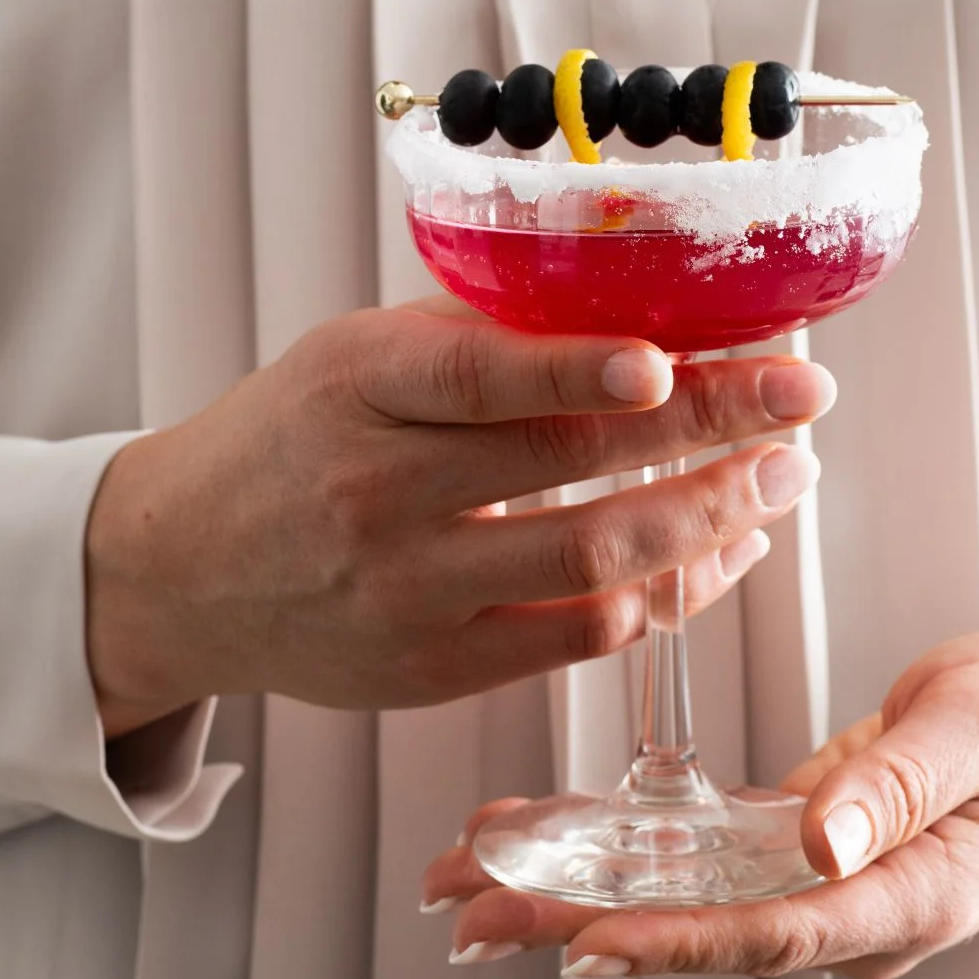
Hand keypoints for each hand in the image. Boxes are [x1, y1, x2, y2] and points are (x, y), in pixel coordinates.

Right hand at [85, 298, 834, 735]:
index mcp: (355, 386)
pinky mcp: (437, 669)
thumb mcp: (356, 357)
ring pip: (592, 564)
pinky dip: (673, 591)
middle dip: (707, 429)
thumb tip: (645, 309)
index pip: (479, 379)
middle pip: (565, 467)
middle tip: (801, 399)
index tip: (675, 359)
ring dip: (711, 518)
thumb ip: (481, 339)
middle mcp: (376, 493)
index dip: (581, 370)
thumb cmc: (293, 439)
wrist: (177, 570)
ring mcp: (408, 592)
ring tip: (783, 477)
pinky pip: (585, 635)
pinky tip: (726, 548)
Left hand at [423, 625, 978, 978]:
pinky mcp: (802, 845)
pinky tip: (542, 831)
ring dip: (576, 885)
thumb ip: (909, 781)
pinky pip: (699, 855)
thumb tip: (823, 845)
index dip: (676, 940)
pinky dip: (620, 842)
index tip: (583, 938)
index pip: (779, 931)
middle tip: (471, 909)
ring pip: (685, 896)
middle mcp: (857, 906)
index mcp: (914, 893)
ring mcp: (825, 882)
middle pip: (705, 928)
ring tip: (466, 872)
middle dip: (582, 921)